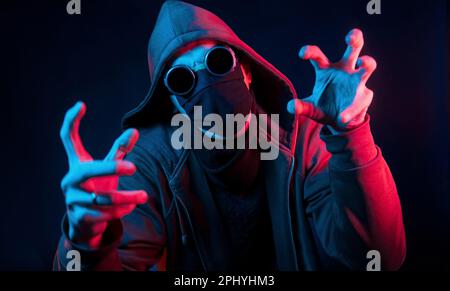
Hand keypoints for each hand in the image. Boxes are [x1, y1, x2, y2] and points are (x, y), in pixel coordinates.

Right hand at [59, 102, 147, 247]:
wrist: (85, 222)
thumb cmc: (97, 187)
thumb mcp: (107, 168)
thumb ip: (119, 151)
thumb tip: (134, 131)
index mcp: (76, 164)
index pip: (67, 139)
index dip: (71, 121)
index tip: (81, 104)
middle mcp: (70, 180)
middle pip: (89, 171)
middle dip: (112, 169)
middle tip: (134, 168)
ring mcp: (72, 199)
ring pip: (103, 198)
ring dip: (126, 198)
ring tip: (144, 196)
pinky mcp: (79, 217)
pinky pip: (105, 213)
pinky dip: (121, 211)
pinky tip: (130, 208)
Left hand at [287, 28, 376, 130]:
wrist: (339, 122)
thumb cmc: (324, 108)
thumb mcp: (311, 108)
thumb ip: (301, 106)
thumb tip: (290, 106)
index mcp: (327, 70)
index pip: (318, 56)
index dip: (311, 51)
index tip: (302, 53)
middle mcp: (344, 70)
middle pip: (353, 48)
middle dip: (354, 38)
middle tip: (350, 37)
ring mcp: (357, 80)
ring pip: (368, 65)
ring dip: (368, 62)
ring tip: (363, 62)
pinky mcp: (365, 95)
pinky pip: (361, 100)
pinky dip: (350, 110)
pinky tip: (341, 117)